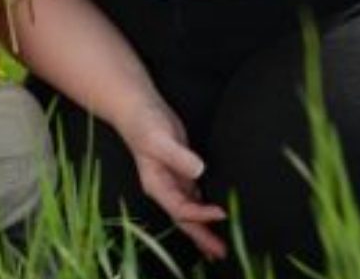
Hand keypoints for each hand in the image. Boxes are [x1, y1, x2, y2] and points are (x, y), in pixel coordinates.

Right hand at [117, 100, 227, 260]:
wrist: (138, 107)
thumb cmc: (143, 122)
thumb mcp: (159, 139)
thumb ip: (177, 156)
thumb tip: (199, 170)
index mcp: (156, 184)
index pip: (180, 208)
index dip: (200, 214)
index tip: (221, 213)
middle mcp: (164, 188)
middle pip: (185, 219)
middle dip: (201, 236)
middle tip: (220, 252)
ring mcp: (173, 181)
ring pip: (190, 210)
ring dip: (204, 227)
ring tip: (218, 245)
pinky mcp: (181, 172)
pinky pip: (194, 197)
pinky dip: (204, 209)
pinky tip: (214, 218)